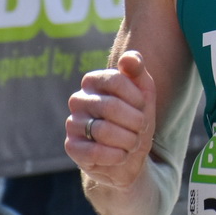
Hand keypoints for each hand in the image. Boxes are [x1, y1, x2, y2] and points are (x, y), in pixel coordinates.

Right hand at [66, 50, 155, 188]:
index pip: (115, 80)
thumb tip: (129, 58)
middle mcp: (78, 99)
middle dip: (135, 122)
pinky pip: (95, 152)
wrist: (130, 154)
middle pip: (110, 107)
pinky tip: (121, 155)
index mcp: (93, 81)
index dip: (136, 97)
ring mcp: (72, 123)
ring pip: (103, 131)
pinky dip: (116, 156)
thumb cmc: (135, 118)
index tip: (142, 107)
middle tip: (140, 129)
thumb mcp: (144, 92)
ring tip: (131, 143)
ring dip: (128, 140)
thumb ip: (137, 70)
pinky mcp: (71, 147)